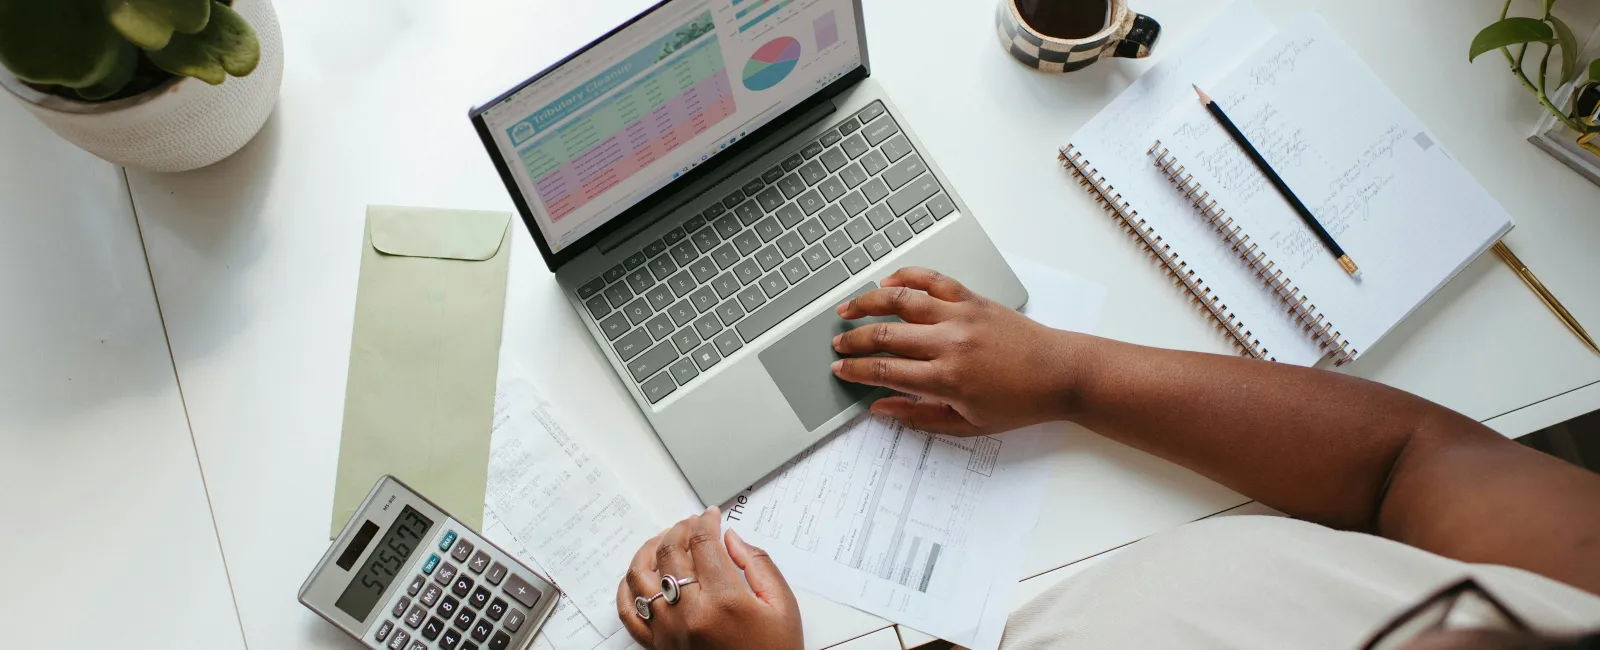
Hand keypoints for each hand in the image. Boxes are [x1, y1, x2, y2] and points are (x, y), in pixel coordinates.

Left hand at [616, 507, 801, 649]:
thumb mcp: (782, 606)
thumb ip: (758, 565)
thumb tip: (730, 539)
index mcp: (724, 602)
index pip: (703, 544)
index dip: (706, 522)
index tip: (711, 516)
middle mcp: (690, 615)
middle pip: (670, 553)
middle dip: (680, 529)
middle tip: (692, 523)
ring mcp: (669, 631)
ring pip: (641, 576)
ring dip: (649, 549)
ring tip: (664, 541)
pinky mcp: (658, 646)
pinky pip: (629, 612)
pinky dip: (628, 588)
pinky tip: (640, 575)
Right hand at [831, 267, 1078, 435]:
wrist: (1060, 374)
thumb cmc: (1019, 403)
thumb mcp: (968, 425)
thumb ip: (919, 417)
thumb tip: (880, 408)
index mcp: (946, 379)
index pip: (884, 370)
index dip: (855, 370)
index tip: (840, 370)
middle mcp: (949, 343)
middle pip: (885, 335)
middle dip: (853, 340)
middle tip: (837, 344)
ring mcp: (960, 316)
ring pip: (901, 301)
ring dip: (868, 302)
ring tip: (847, 308)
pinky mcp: (973, 299)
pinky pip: (932, 280)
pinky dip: (907, 277)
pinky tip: (888, 282)